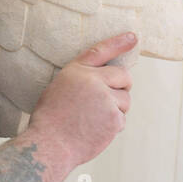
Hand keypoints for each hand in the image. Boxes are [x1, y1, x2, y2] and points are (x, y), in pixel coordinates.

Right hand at [28, 32, 134, 167]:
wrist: (49, 145)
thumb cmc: (50, 120)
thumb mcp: (59, 89)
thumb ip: (82, 81)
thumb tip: (106, 82)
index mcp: (76, 71)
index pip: (101, 51)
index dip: (118, 43)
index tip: (133, 37)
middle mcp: (93, 81)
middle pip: (124, 77)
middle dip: (123, 87)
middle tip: (111, 100)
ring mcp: (105, 99)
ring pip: (125, 100)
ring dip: (116, 110)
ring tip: (94, 120)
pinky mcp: (114, 118)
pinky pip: (122, 119)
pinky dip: (112, 127)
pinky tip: (94, 131)